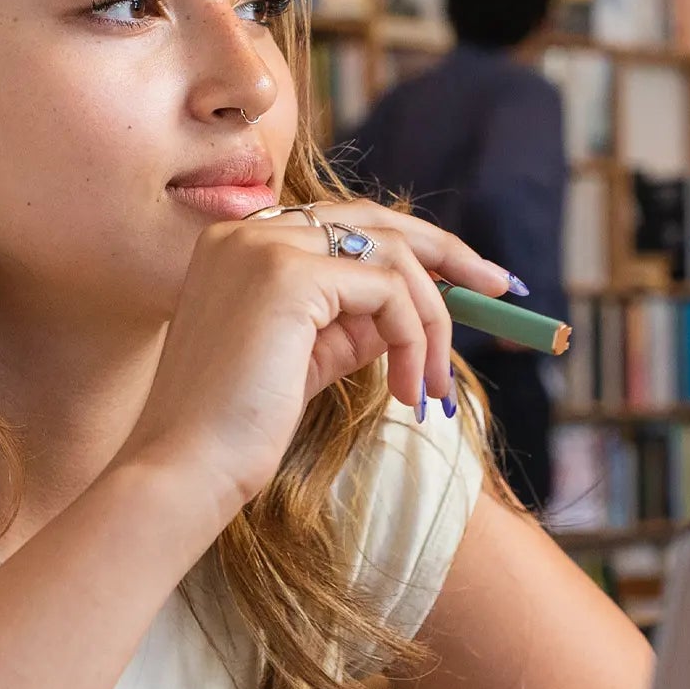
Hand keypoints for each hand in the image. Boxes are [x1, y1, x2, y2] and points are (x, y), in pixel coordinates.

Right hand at [112, 200, 513, 519]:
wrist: (184, 468)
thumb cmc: (235, 430)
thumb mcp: (304, 361)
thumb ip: (351, 323)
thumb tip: (414, 309)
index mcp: (238, 245)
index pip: (343, 225)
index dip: (411, 248)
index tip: (466, 281)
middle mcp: (247, 231)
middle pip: (375, 220)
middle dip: (448, 253)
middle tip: (504, 288)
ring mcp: (263, 247)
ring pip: (391, 257)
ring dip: (432, 323)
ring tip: (431, 388)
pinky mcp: (287, 275)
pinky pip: (388, 293)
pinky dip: (416, 339)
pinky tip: (407, 391)